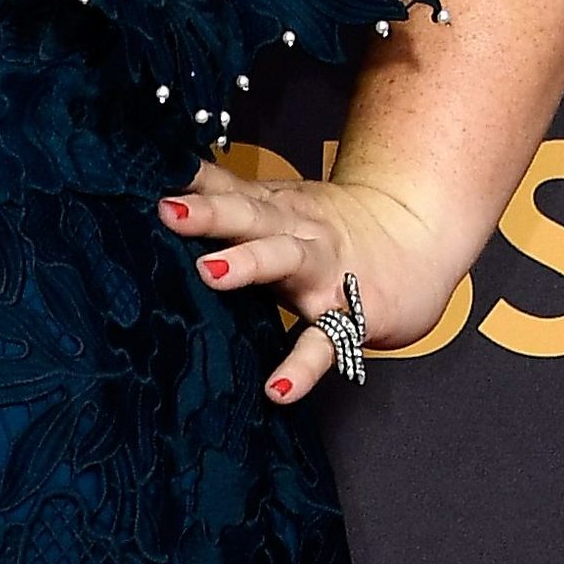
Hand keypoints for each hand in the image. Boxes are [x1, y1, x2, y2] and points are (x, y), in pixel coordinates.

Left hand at [155, 160, 463, 404]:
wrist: (416, 238)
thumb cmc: (326, 227)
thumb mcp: (276, 203)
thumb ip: (223, 194)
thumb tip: (162, 177)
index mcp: (272, 205)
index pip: (226, 187)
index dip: (188, 181)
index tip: (146, 172)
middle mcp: (295, 230)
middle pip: (250, 214)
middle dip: (210, 212)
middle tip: (168, 211)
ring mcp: (323, 270)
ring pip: (286, 258)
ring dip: (249, 263)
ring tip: (210, 273)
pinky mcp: (349, 315)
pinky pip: (323, 342)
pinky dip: (301, 368)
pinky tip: (277, 390)